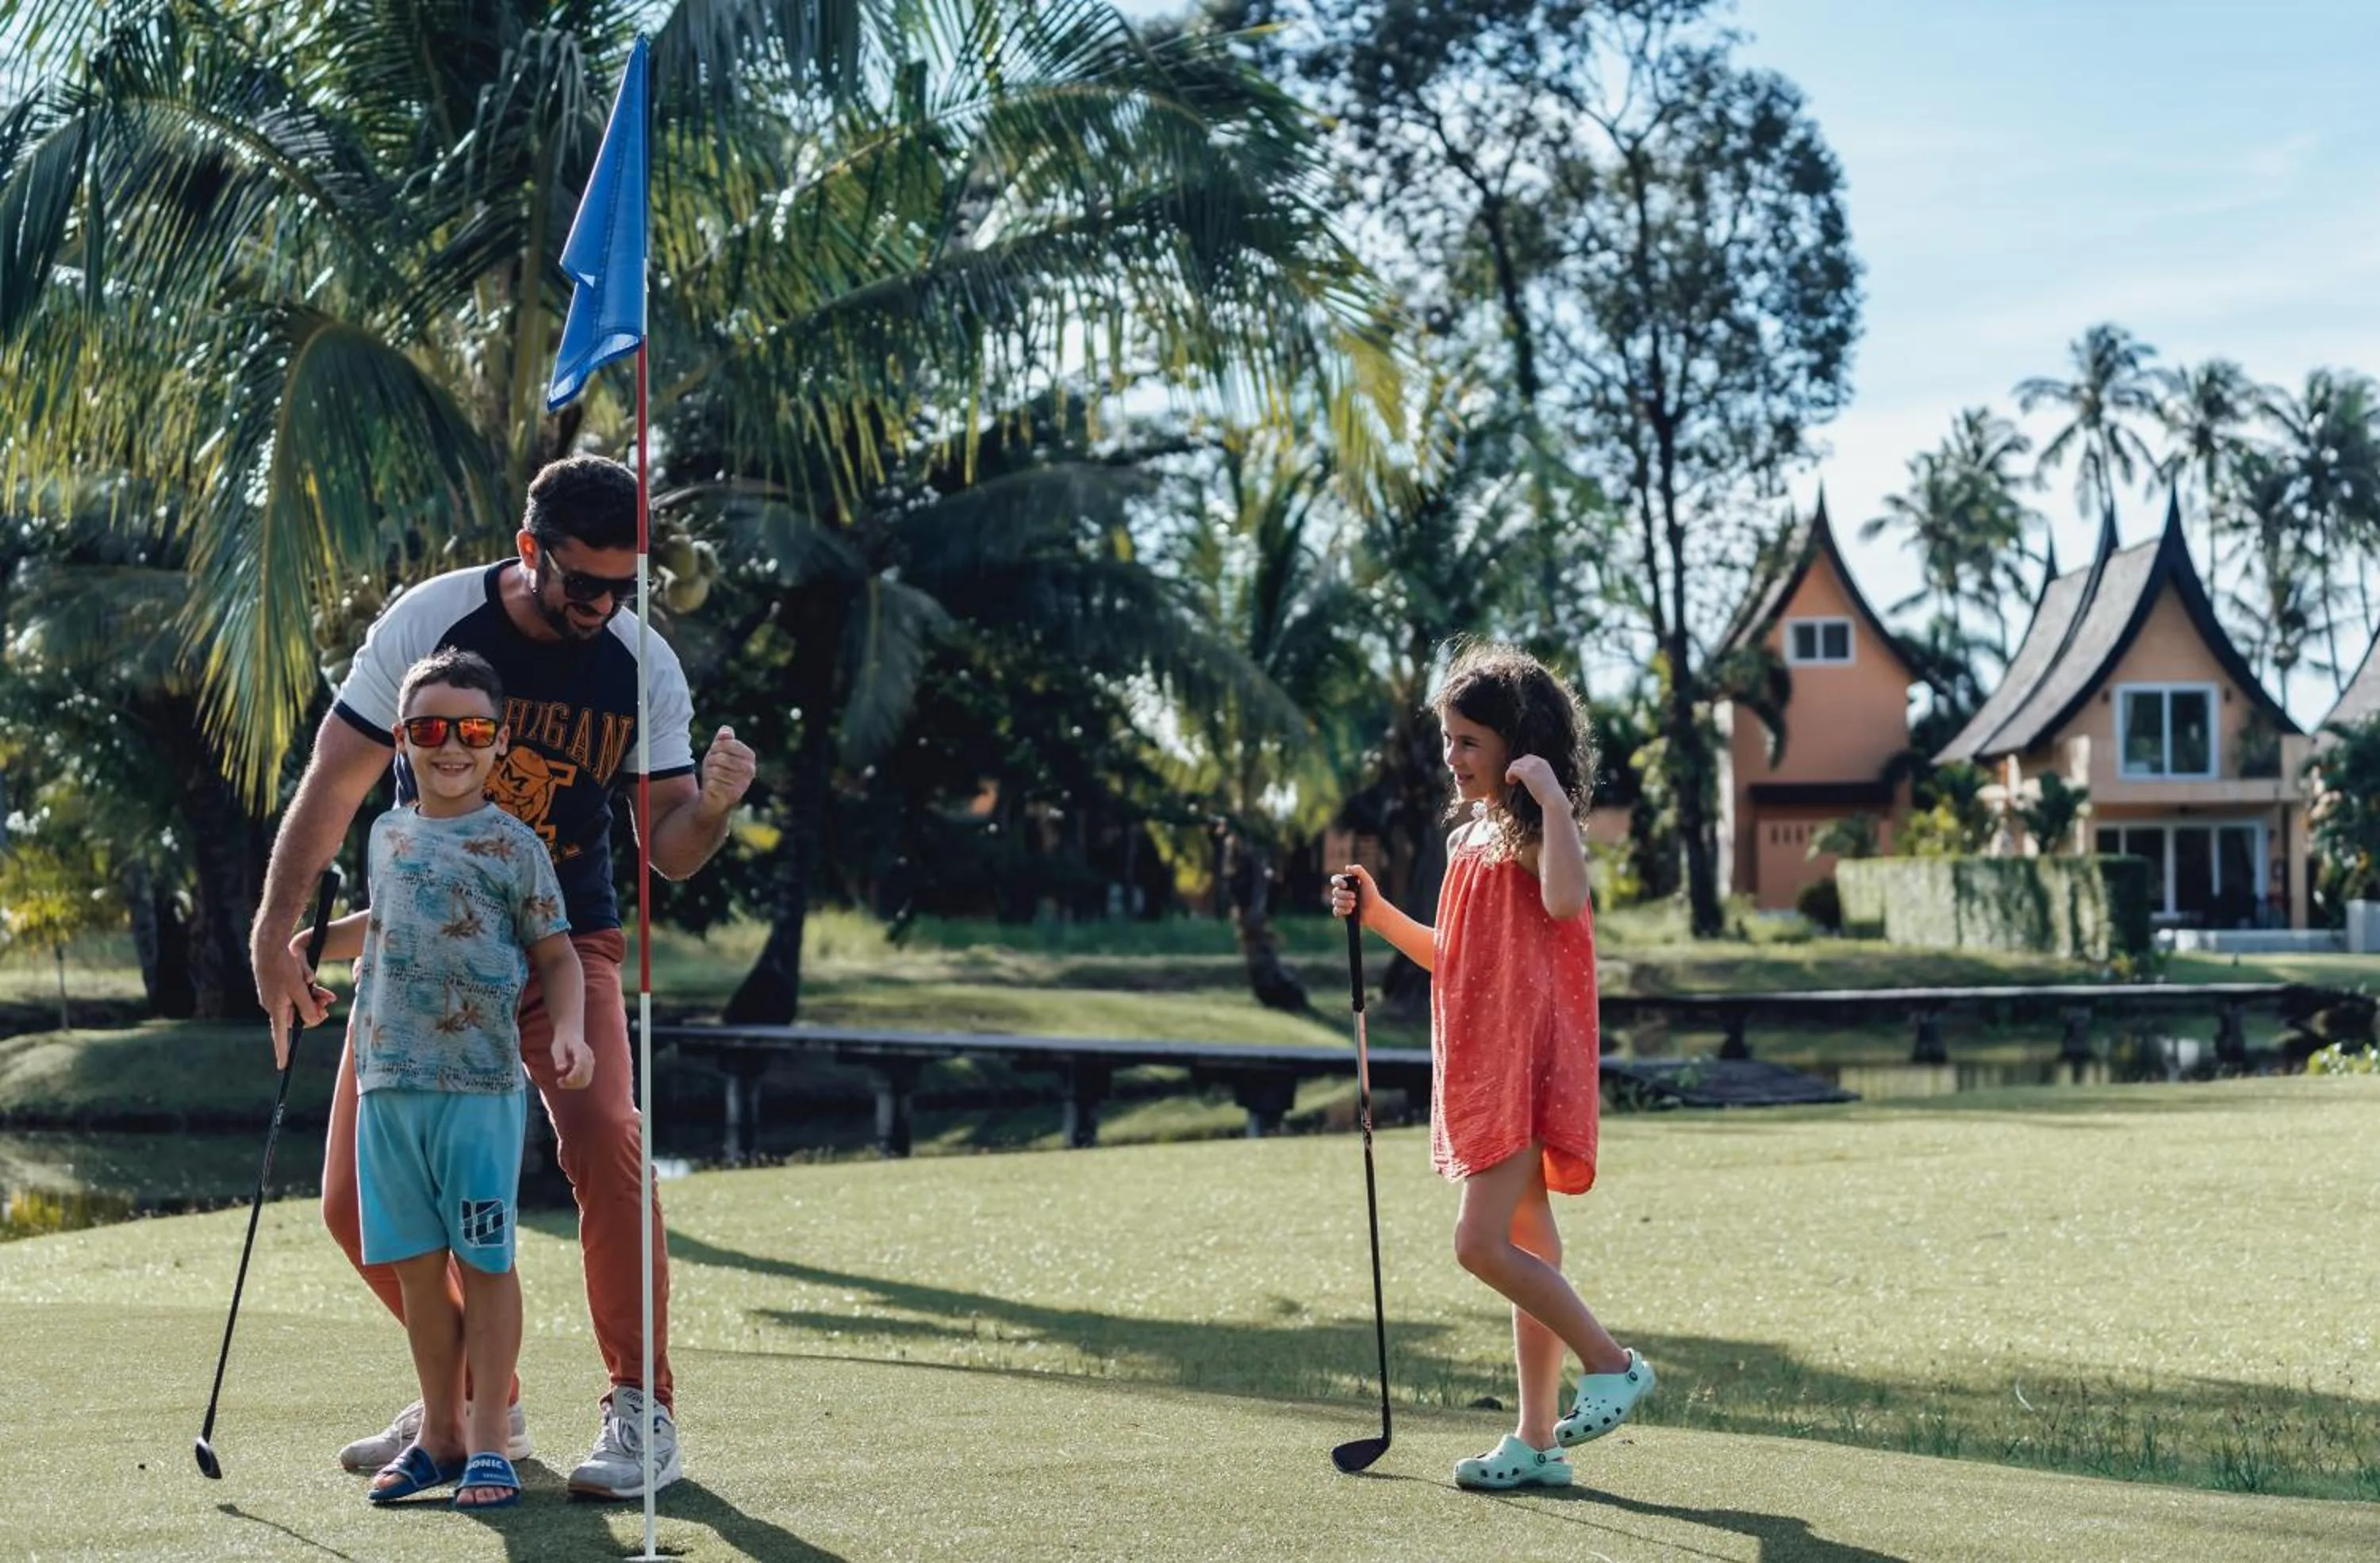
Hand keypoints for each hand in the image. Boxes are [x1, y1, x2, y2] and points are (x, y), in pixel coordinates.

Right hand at [256, 929, 332, 1069]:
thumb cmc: (283, 967)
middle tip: (328, 1004)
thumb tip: (312, 1022)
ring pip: (299, 1004)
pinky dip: (307, 991)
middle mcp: (274, 1005)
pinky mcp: (279, 987)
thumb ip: (307, 1007)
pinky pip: (296, 994)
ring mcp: (276, 996)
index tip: (283, 1066)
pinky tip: (313, 981)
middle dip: (314, 1012)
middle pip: (298, 1017)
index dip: (282, 1051)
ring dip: (314, 1000)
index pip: (280, 1035)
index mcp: (277, 1009)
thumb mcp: (300, 989)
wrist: (270, 946)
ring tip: (327, 994)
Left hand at [552, 1028, 594, 1089]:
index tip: (562, 1080)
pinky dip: (577, 1084)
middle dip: (572, 1082)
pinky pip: (586, 1080)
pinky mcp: (590, 1068)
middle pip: (585, 1074)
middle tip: (558, 1082)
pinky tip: (567, 1080)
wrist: (571, 1035)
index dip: (573, 1074)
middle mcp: (588, 1056)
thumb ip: (559, 1058)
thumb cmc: (562, 1041)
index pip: (581, 1064)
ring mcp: (591, 1062)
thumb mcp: (557, 1047)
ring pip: (586, 1080)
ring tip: (561, 1082)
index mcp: (580, 1049)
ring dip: (574, 1085)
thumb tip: (560, 1069)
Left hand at [696, 725, 755, 819]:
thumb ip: (722, 740)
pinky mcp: (734, 795)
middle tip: (713, 768)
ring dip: (709, 773)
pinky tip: (713, 788)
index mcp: (749, 756)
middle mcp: (750, 770)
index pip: (726, 743)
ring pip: (716, 770)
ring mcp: (743, 783)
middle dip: (711, 762)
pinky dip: (709, 785)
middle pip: (720, 757)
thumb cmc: (717, 770)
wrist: (715, 796)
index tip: (715, 755)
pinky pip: (713, 783)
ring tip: (713, 778)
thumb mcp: (717, 752)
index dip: (715, 748)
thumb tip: (725, 730)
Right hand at [1327, 864, 1380, 923]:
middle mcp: (1342, 892)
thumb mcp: (1367, 880)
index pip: (1335, 879)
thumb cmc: (1371, 894)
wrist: (1375, 910)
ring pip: (1335, 902)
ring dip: (1344, 903)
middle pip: (1335, 892)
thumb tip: (1347, 867)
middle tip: (1354, 896)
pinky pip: (1336, 911)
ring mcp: (1342, 902)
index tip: (1345, 885)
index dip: (1337, 882)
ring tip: (1354, 905)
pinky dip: (1342, 911)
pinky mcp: (1342, 912)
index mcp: (1346, 883)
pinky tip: (1350, 910)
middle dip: (1344, 895)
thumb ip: (1358, 871)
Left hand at [1505, 754, 1562, 803]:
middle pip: (1520, 760)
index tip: (1519, 775)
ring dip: (1511, 772)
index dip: (1521, 765)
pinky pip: (1512, 770)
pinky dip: (1508, 775)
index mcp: (1543, 763)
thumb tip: (1529, 779)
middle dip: (1515, 768)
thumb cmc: (1550, 796)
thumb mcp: (1545, 782)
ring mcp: (1532, 766)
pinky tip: (1510, 782)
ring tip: (1511, 782)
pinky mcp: (1526, 772)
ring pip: (1515, 764)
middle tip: (1513, 779)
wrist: (1553, 799)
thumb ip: (1538, 777)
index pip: (1528, 758)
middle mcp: (1538, 762)